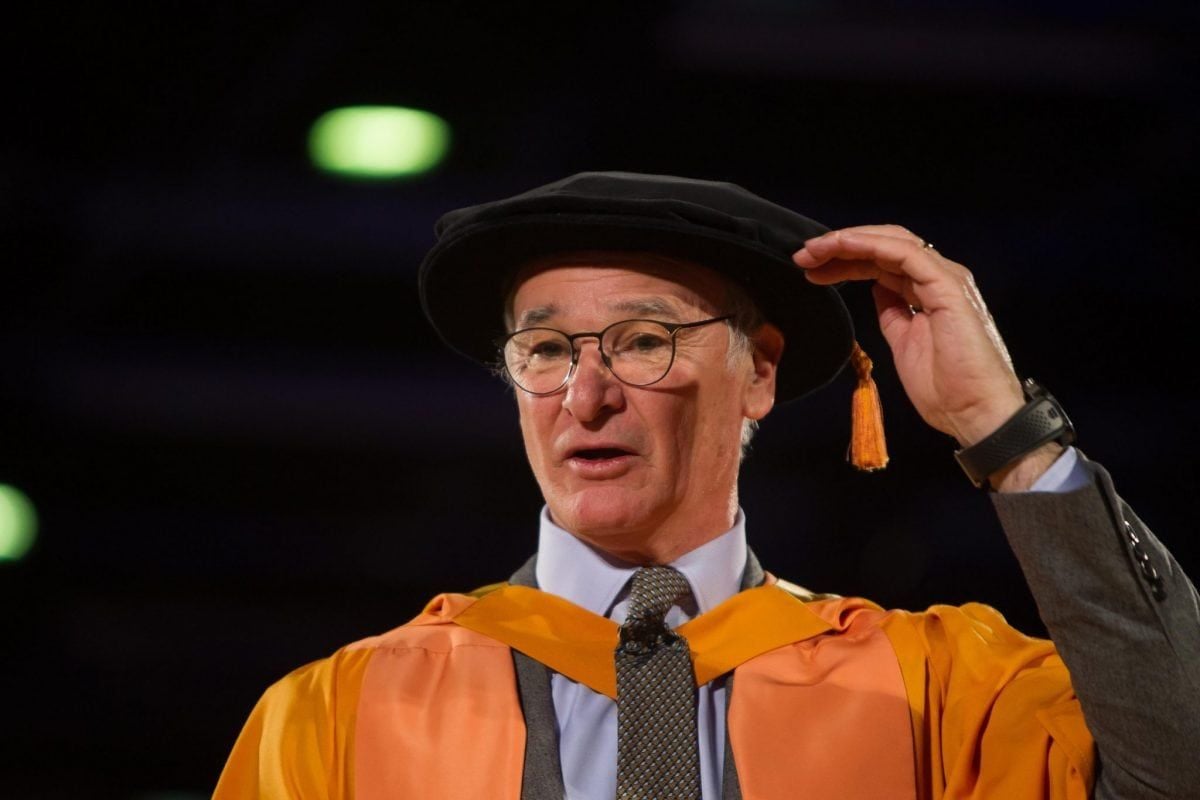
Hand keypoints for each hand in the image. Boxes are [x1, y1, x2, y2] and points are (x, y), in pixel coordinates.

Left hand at [793, 225, 1023, 448]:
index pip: (882, 262)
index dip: (845, 261)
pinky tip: (843, 245)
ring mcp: (945, 279)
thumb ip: (892, 314)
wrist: (976, 414)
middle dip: (840, 246)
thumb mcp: (903, 343)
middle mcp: (938, 278)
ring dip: (849, 241)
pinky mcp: (948, 286)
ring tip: (814, 250)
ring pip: (892, 242)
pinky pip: (905, 254)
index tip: (810, 271)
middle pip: (884, 246)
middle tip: (803, 255)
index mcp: (928, 292)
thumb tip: (876, 290)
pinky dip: (871, 245)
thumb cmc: (946, 389)